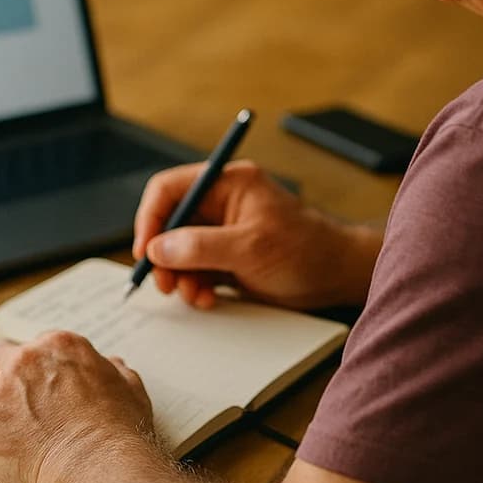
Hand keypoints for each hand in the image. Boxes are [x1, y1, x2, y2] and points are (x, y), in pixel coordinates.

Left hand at [0, 331, 153, 482]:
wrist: (99, 466)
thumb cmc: (117, 433)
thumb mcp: (130, 389)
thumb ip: (116, 372)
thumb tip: (113, 366)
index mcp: (61, 346)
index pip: (33, 345)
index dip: (32, 366)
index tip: (32, 381)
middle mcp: (27, 360)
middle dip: (2, 375)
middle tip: (8, 397)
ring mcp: (1, 390)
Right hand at [133, 160, 380, 310]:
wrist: (336, 276)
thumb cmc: (306, 249)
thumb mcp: (250, 247)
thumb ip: (201, 246)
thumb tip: (160, 248)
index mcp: (227, 183)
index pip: (170, 189)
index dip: (151, 218)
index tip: (146, 250)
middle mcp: (221, 203)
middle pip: (170, 223)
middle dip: (164, 255)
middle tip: (166, 283)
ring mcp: (223, 231)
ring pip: (179, 251)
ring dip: (179, 276)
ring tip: (194, 295)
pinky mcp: (227, 257)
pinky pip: (194, 269)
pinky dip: (194, 286)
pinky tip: (207, 298)